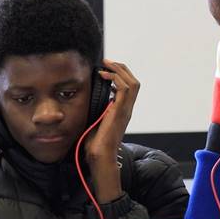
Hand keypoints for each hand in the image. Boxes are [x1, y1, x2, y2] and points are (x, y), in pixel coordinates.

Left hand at [85, 58, 140, 202]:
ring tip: (106, 65)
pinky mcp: (120, 111)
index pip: (129, 88)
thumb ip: (95, 111)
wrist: (100, 156)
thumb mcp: (94, 123)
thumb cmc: (95, 145)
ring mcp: (125, 110)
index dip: (120, 75)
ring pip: (132, 82)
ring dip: (119, 70)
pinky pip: (124, 88)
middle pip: (134, 82)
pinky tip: (103, 76)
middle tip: (107, 62)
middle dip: (121, 69)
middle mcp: (127, 109)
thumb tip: (85, 102)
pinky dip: (115, 78)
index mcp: (122, 112)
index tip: (105, 69)